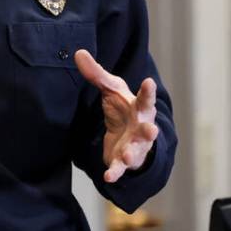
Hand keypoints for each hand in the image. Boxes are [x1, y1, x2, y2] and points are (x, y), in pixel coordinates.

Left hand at [73, 50, 158, 183]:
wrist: (127, 136)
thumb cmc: (124, 108)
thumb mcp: (111, 89)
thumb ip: (96, 74)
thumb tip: (78, 52)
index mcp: (140, 108)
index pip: (145, 98)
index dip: (147, 91)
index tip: (148, 82)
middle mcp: (142, 128)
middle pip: (148, 129)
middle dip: (149, 131)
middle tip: (151, 129)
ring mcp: (135, 146)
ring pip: (136, 152)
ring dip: (132, 155)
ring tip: (127, 156)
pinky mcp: (124, 160)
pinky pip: (120, 168)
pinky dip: (115, 173)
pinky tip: (108, 178)